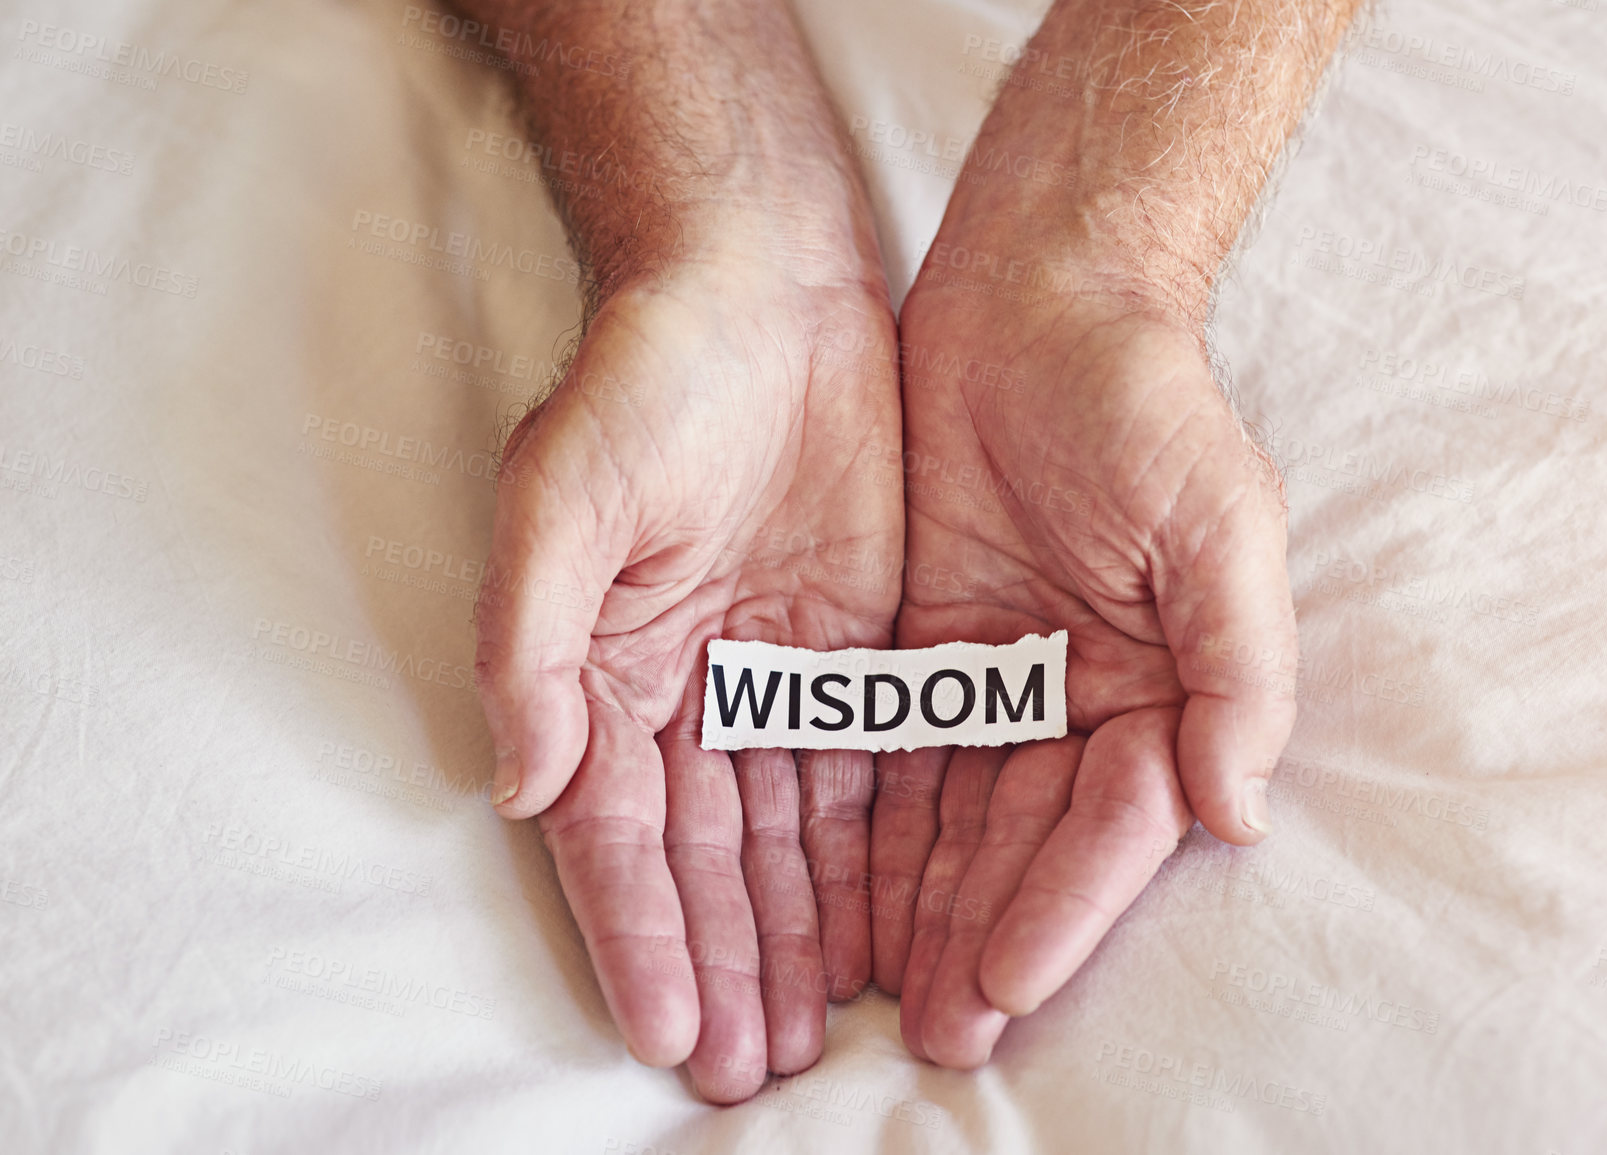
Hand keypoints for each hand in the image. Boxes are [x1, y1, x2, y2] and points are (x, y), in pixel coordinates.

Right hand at [475, 223, 900, 1100]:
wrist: (763, 284)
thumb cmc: (647, 382)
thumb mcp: (566, 495)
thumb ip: (531, 640)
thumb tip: (517, 783)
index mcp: (603, 670)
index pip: (617, 834)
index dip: (642, 937)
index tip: (672, 1035)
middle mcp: (685, 690)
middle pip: (704, 857)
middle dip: (725, 963)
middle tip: (753, 1068)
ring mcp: (774, 675)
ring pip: (785, 833)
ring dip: (796, 933)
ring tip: (818, 1030)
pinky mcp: (858, 650)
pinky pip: (865, 771)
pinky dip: (871, 854)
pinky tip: (887, 927)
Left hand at [870, 232, 1297, 1067]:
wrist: (1038, 294)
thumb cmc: (1141, 398)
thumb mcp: (1217, 520)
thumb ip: (1237, 668)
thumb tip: (1241, 813)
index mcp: (1165, 686)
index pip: (1115, 825)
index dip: (1063, 907)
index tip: (1005, 986)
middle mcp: (1082, 698)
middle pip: (1029, 842)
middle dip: (983, 936)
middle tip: (933, 1031)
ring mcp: (996, 677)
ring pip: (955, 818)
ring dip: (922, 907)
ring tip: (878, 998)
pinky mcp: (917, 648)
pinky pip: (890, 753)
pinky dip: (867, 826)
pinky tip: (831, 895)